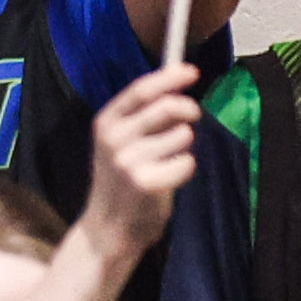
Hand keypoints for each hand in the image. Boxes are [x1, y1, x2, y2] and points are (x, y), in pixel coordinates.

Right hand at [80, 67, 201, 258]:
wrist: (108, 229)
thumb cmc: (121, 182)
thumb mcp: (119, 143)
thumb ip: (142, 116)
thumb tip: (177, 87)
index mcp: (106, 122)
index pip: (141, 89)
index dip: (169, 77)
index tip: (191, 71)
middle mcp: (113, 138)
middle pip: (166, 106)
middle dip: (188, 108)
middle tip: (194, 116)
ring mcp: (128, 161)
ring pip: (182, 135)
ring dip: (185, 145)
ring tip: (171, 159)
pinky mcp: (145, 182)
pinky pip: (186, 163)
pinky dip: (186, 168)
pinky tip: (170, 178)